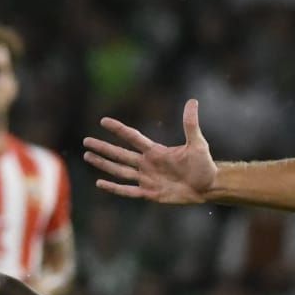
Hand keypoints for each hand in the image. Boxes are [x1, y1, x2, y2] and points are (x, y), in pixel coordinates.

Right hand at [84, 99, 218, 204]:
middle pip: (120, 154)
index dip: (119, 129)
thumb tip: (192, 101)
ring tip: (87, 156)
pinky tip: (99, 183)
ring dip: (104, 164)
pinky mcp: (150, 193)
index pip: (133, 137)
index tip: (103, 121)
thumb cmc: (203, 164)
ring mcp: (147, 178)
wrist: (208, 186)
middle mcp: (147, 163)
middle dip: (103, 148)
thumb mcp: (197, 143)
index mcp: (156, 151)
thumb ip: (191, 124)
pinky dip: (114, 188)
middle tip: (86, 141)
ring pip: (120, 171)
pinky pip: (128, 191)